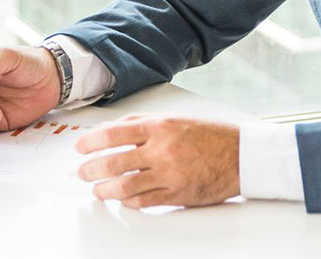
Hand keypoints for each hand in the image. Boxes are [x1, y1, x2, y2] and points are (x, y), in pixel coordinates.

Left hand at [76, 115, 239, 208]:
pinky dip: (128, 201)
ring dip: (104, 190)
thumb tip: (108, 130)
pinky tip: (122, 199)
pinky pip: (144, 201)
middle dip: (90, 170)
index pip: (112, 135)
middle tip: (81, 173)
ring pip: (124, 186)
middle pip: (113, 162)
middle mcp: (160, 150)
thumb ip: (139, 123)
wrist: (240, 155)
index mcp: (157, 127)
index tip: (80, 148)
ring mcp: (168, 174)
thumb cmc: (207, 135)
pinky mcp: (177, 194)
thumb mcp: (171, 118)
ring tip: (96, 190)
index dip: (90, 142)